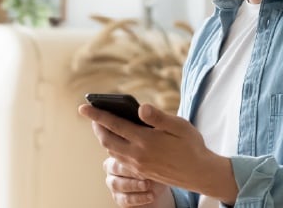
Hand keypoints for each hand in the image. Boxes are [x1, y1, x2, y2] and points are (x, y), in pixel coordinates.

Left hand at [78, 103, 238, 203]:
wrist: (200, 174)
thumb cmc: (192, 145)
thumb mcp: (180, 126)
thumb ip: (158, 117)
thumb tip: (140, 108)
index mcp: (145, 140)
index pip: (114, 124)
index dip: (97, 115)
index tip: (82, 107)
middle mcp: (137, 154)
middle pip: (106, 140)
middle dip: (96, 126)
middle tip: (92, 114)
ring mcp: (138, 165)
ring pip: (111, 151)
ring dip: (104, 138)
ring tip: (102, 126)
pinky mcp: (141, 172)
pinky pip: (120, 160)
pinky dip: (113, 148)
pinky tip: (118, 141)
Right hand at [102, 157, 171, 206]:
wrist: (157, 187)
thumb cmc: (154, 168)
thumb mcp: (154, 161)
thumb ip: (149, 156)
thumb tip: (150, 151)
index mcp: (118, 154)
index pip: (119, 153)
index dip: (130, 157)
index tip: (144, 161)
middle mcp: (112, 168)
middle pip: (114, 168)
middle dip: (130, 171)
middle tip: (144, 173)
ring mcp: (113, 183)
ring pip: (116, 184)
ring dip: (133, 185)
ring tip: (147, 185)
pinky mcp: (118, 198)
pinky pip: (124, 199)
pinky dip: (138, 198)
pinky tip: (150, 196)